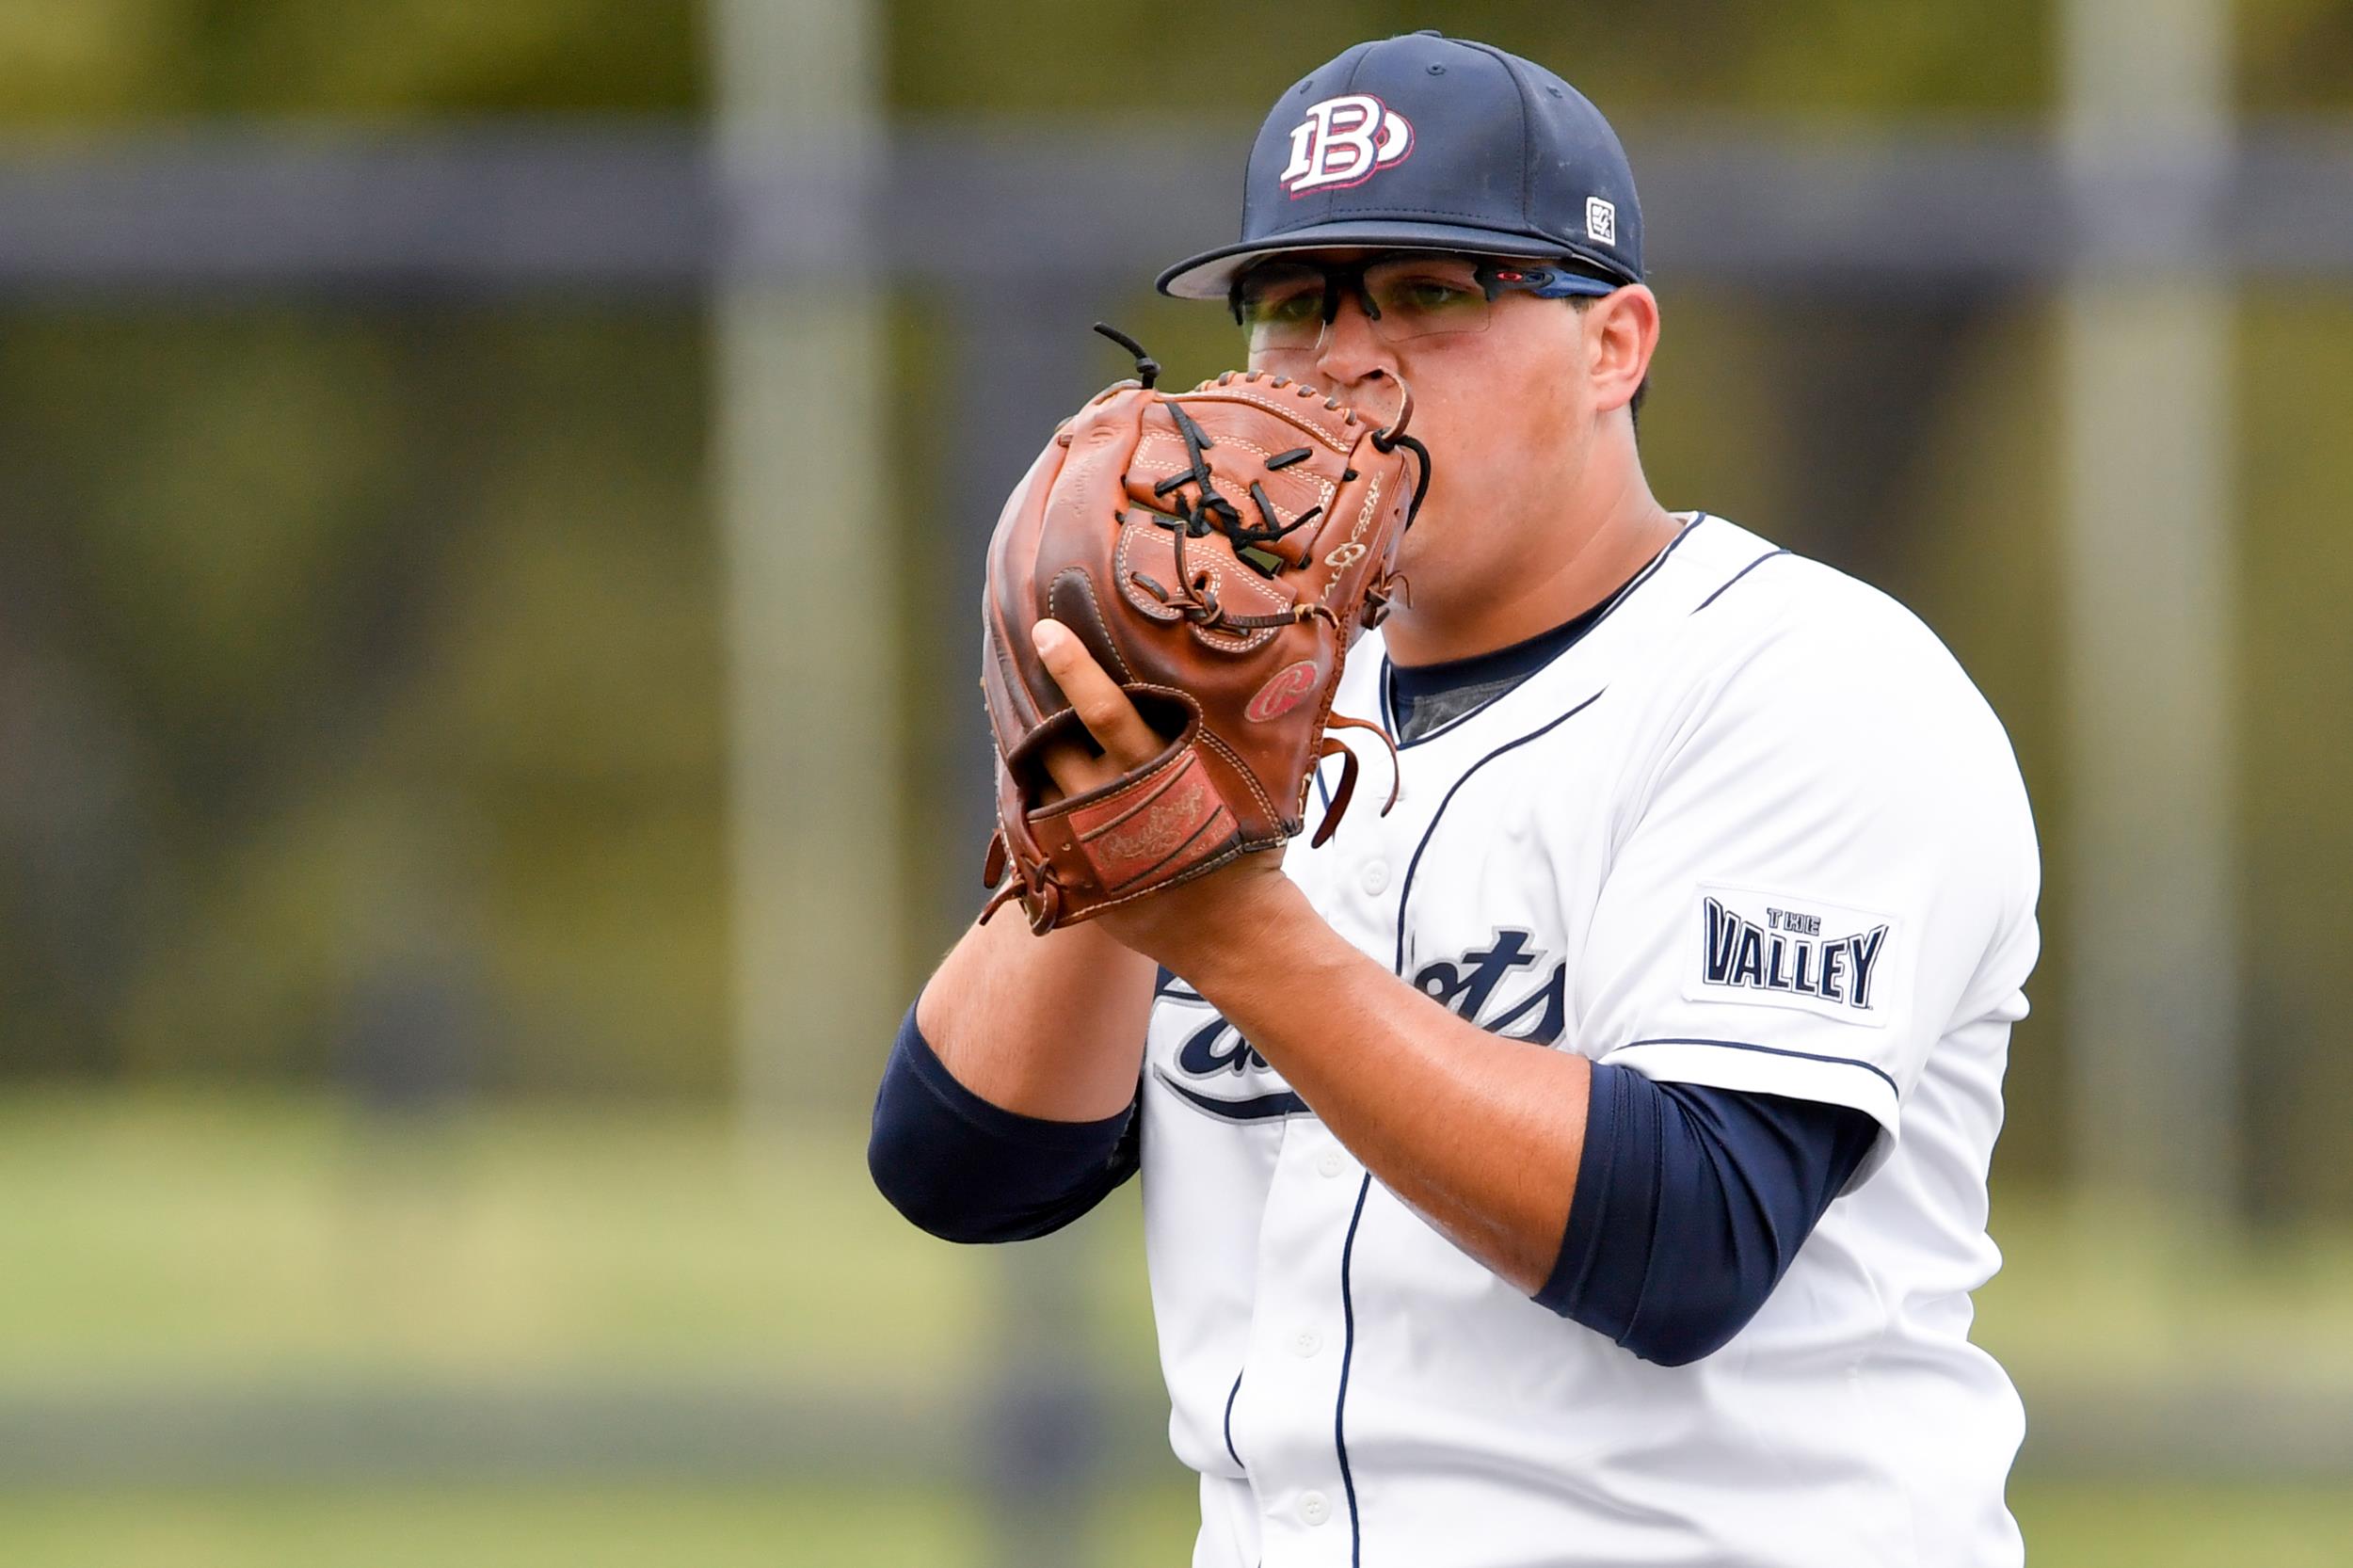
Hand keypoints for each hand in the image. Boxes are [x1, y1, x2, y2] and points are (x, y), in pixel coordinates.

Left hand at [1027, 620, 1296, 970]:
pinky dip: (1035, 798)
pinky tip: (1037, 782)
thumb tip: (1240, 679)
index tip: (1045, 630)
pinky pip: (1037, 824)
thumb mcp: (1241, 784)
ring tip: (1023, 722)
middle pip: (1051, 741)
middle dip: (1033, 708)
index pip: (1103, 709)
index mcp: (1157, 769)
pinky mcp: (1074, 874)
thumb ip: (1221, 739)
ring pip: (1037, 781)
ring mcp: (1088, 840)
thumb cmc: (1244, 847)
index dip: (1072, 666)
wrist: (1232, 929)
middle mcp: (1114, 800)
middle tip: (1022, 674)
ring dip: (1028, 753)